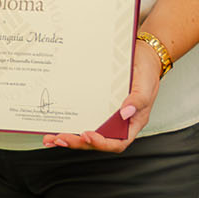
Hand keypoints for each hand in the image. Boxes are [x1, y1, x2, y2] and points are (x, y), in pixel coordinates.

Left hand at [42, 38, 166, 152]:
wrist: (142, 54)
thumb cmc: (147, 71)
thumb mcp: (146, 84)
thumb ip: (138, 100)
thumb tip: (125, 112)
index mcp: (132, 123)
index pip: (118, 142)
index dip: (102, 143)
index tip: (88, 135)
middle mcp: (117, 122)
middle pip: (97, 140)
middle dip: (78, 142)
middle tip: (60, 138)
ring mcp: (105, 115)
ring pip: (87, 132)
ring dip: (69, 137)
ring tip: (51, 138)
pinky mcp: (96, 105)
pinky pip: (82, 116)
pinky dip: (69, 122)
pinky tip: (55, 125)